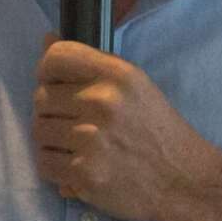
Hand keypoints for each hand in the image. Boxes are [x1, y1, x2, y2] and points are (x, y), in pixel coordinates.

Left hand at [32, 39, 215, 220]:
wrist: (183, 181)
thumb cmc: (158, 131)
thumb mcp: (135, 85)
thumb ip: (91, 64)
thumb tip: (46, 40)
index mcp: (117, 74)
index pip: (56, 58)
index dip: (47, 72)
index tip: (56, 85)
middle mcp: (102, 102)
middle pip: (41, 98)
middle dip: (51, 112)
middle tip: (73, 124)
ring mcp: (91, 140)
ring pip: (38, 131)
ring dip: (51, 140)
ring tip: (76, 146)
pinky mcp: (84, 174)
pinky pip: (44, 163)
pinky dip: (55, 167)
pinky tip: (77, 165)